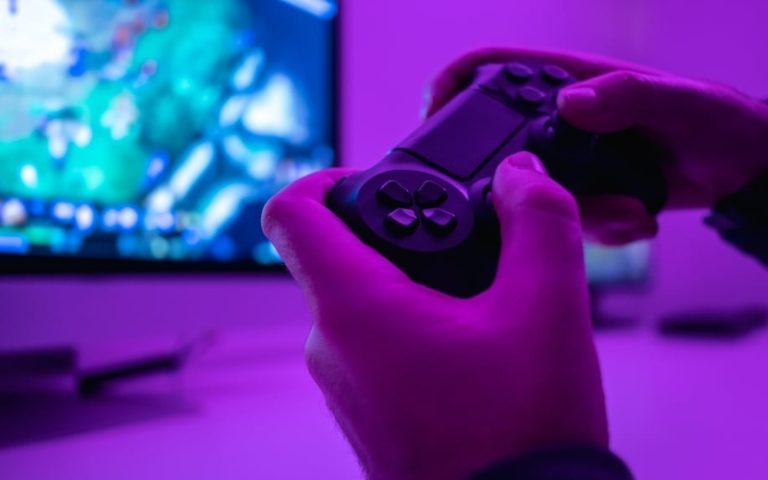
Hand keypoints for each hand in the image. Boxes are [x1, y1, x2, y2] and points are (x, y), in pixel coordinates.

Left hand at [262, 152, 607, 479]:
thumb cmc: (520, 435)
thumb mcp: (549, 309)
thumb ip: (540, 221)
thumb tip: (522, 175)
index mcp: (355, 308)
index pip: (292, 213)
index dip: (324, 177)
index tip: (372, 177)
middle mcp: (331, 347)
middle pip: (335, 255)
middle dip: (398, 233)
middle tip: (463, 238)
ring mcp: (342, 385)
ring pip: (361, 302)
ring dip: (414, 284)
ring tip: (482, 298)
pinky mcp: (364, 412)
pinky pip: (374, 345)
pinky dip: (414, 325)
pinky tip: (473, 344)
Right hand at [424, 47, 767, 244]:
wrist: (738, 167)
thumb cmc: (712, 118)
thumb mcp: (677, 98)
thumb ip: (627, 96)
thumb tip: (572, 104)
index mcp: (570, 82)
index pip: (494, 68)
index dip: (453, 81)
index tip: (432, 111)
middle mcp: (558, 124)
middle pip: (495, 144)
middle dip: (500, 177)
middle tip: (519, 200)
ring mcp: (566, 164)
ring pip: (529, 195)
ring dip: (571, 213)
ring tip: (626, 209)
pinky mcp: (580, 198)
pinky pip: (562, 222)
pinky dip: (599, 229)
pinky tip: (635, 216)